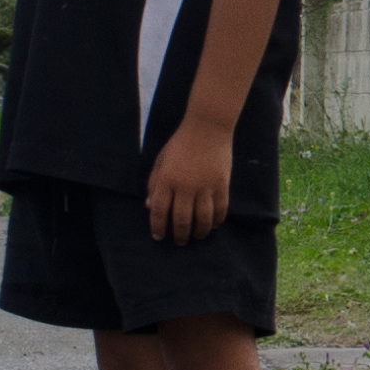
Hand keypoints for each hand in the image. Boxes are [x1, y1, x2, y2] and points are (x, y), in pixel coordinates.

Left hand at [146, 124, 234, 243]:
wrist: (207, 128)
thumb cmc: (180, 143)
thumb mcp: (160, 161)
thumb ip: (153, 183)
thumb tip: (148, 206)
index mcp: (166, 180)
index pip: (158, 211)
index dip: (157, 226)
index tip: (158, 236)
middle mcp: (184, 187)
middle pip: (181, 219)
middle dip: (179, 234)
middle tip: (179, 241)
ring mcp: (205, 187)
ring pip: (202, 218)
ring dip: (198, 232)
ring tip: (196, 236)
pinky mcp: (221, 185)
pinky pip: (220, 209)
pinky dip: (216, 220)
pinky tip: (213, 225)